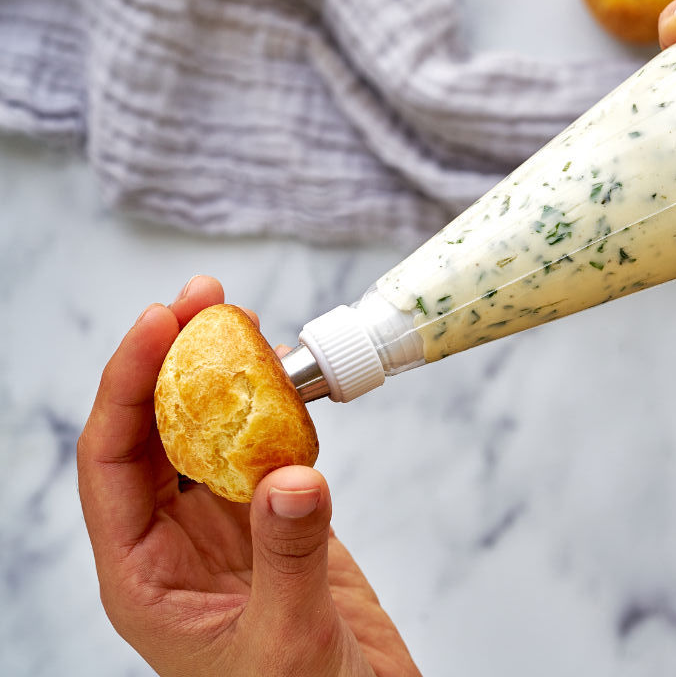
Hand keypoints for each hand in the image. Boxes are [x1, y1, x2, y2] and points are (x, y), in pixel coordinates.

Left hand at [78, 276, 420, 676]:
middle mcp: (175, 546)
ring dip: (226, 381)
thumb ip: (288, 556)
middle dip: (172, 361)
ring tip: (250, 328)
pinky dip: (282, 416)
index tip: (160, 325)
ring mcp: (230, 533)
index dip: (126, 386)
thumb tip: (290, 475)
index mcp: (144, 577)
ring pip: (209, 437)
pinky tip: (295, 390)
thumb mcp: (285, 642)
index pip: (111, 463)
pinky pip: (269, 454)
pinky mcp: (282, 527)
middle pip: (153, 434)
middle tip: (205, 301)